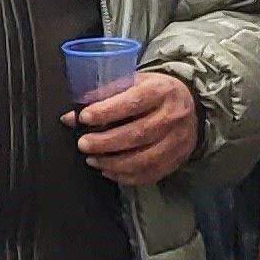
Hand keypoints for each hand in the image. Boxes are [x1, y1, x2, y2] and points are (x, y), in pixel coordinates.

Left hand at [69, 71, 199, 187]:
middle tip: (83, 144)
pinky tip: (108, 172)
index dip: (107, 111)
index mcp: (161, 91)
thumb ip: (103, 96)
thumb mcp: (132, 83)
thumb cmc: (152, 91)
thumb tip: (71, 117)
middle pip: (138, 134)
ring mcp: (178, 140)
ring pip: (144, 159)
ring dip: (113, 163)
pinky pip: (151, 174)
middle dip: (106, 142)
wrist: (189, 104)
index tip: (84, 118)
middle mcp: (174, 116)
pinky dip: (126, 176)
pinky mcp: (178, 159)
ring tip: (92, 160)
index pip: (133, 102)